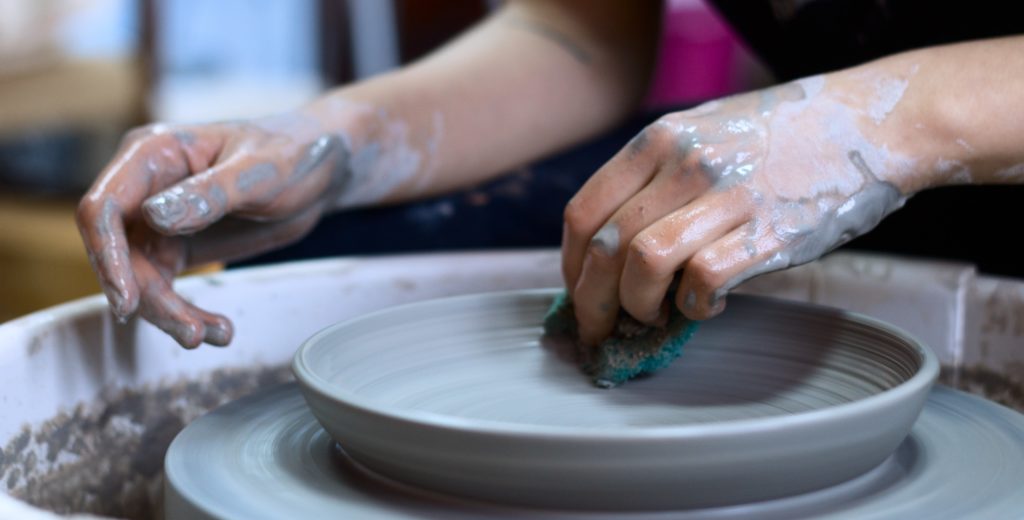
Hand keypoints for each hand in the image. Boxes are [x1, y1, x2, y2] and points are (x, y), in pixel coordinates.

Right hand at [77, 115, 350, 347]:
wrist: (322, 168)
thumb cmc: (293, 152)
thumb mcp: (259, 172)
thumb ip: (210, 194)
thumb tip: (154, 217)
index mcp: (153, 154)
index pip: (104, 206)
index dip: (106, 255)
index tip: (126, 299)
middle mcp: (145, 187)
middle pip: (119, 253)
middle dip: (149, 298)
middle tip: (190, 332)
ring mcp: (159, 219)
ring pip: (141, 278)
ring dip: (171, 313)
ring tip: (214, 334)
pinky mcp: (178, 245)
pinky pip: (165, 287)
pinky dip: (187, 311)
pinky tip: (219, 329)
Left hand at [561, 75, 913, 345]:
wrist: (872, 124)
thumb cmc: (783, 136)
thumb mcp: (704, 130)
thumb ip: (656, 176)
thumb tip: (612, 246)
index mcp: (660, 138)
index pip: (583, 211)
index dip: (570, 265)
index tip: (577, 291)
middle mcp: (684, 162)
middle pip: (605, 246)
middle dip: (591, 301)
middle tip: (599, 327)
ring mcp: (727, 196)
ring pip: (643, 264)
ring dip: (637, 306)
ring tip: (652, 316)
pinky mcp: (770, 232)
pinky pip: (704, 281)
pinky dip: (695, 307)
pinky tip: (706, 306)